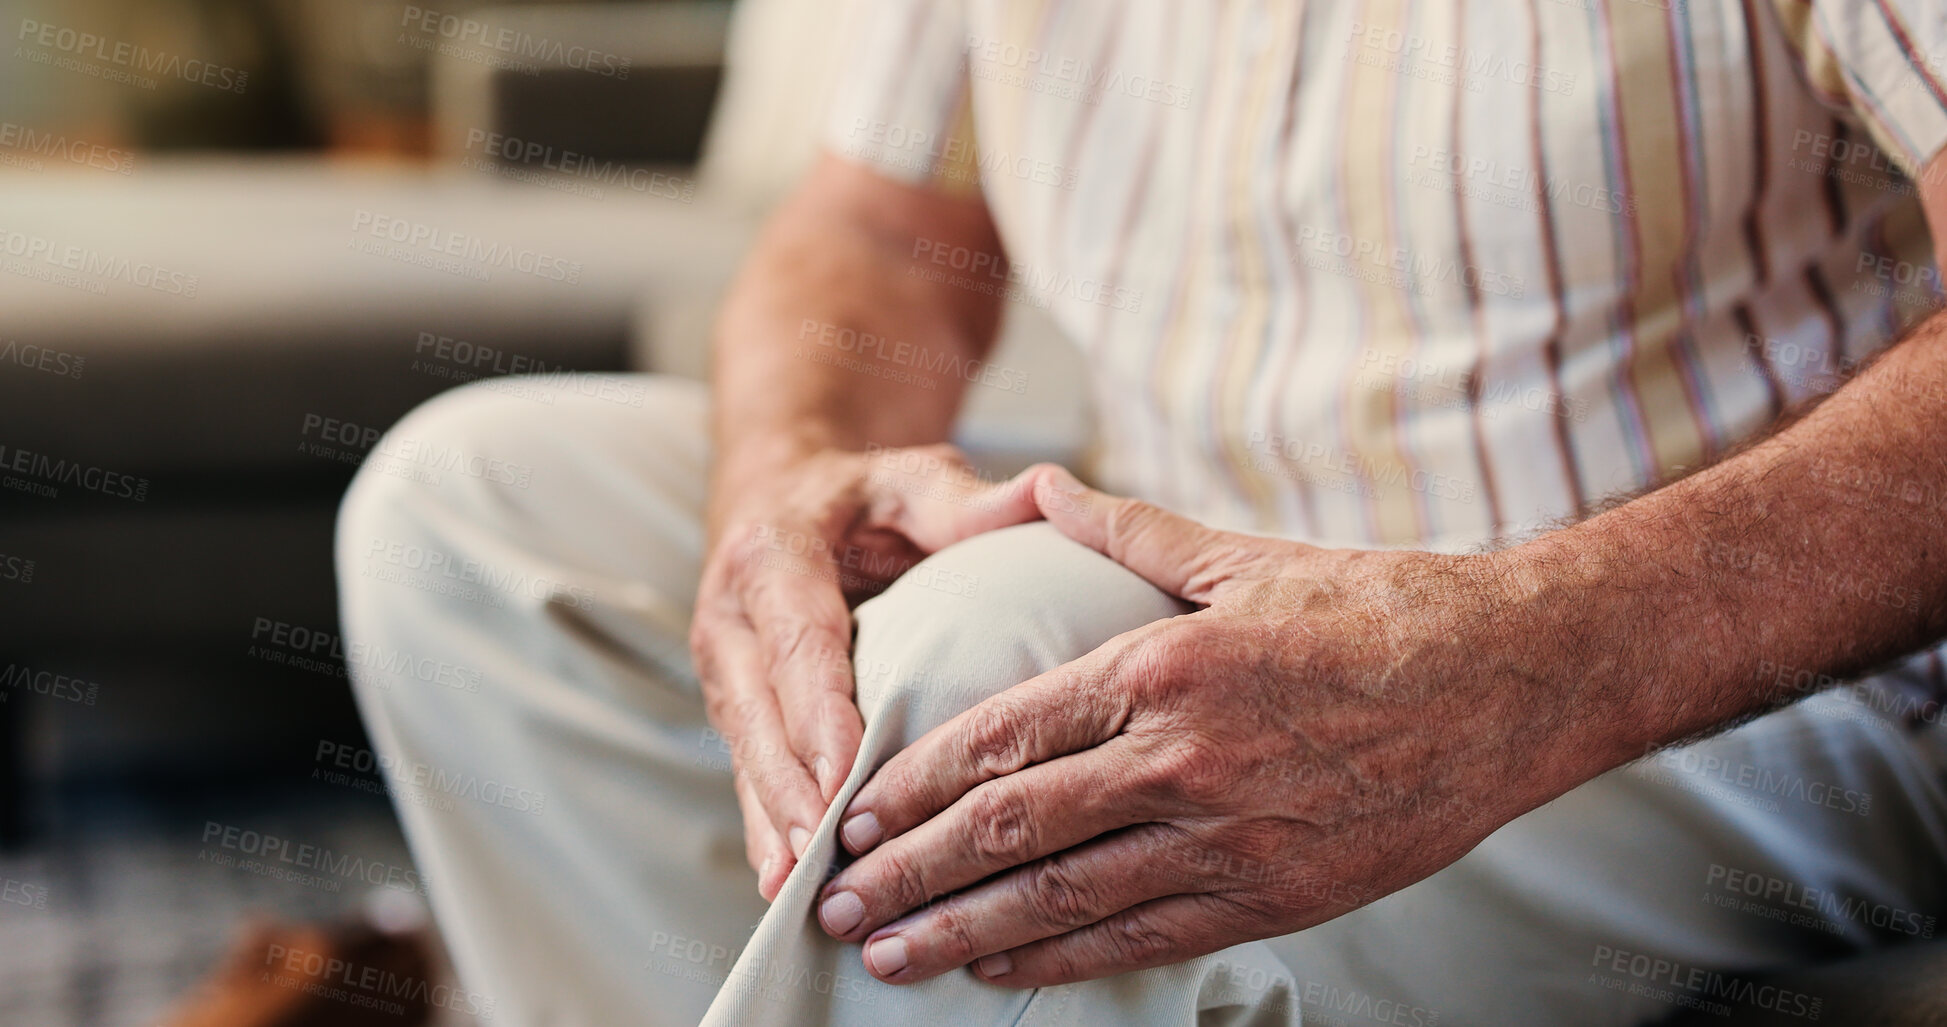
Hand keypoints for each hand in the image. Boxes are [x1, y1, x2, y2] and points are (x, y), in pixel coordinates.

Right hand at [691, 443, 1039, 898]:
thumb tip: (1043, 492)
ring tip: (803, 891)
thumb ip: (966, 499)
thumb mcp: (913, 480)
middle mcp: (733, 615)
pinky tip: (787, 887)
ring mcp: (726, 667)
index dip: (818, 714)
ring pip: (746, 754)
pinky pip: (747, 772)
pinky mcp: (735, 706)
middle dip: (790, 791)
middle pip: (760, 715)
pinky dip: (766, 828)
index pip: (799, 641)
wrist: (782, 496)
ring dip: (773, 824)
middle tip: (826, 860)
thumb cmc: (864, 496)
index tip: (845, 778)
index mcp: (774, 553)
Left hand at [815, 467, 1598, 984]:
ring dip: (962, 932)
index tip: (855, 810)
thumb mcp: (1244, 558)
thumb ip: (1127, 529)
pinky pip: (1142, 939)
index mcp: (1167, 667)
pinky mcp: (1275, 896)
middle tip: (834, 901)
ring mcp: (1232, 840)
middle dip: (911, 873)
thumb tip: (1042, 487)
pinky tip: (997, 967)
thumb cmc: (1379, 611)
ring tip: (888, 954)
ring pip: (1066, 900)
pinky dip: (1059, 959)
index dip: (917, 782)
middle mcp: (1187, 761)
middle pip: (1015, 829)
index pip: (1005, 736)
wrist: (1513, 684)